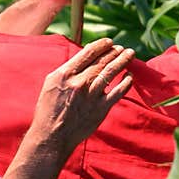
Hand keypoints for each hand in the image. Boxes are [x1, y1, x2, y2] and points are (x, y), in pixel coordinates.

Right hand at [29, 37, 133, 156]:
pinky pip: (118, 92)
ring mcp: (91, 95)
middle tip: (121, 48)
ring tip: (129, 54)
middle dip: (114, 51)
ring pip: (111, 72)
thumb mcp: (51, 85)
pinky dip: (126, 82)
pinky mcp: (100, 108)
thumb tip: (83, 61)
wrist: (52, 136)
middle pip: (102, 61)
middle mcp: (79, 82)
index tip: (109, 42)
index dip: (101, 45)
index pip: (87, 53)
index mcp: (65, 74)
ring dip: (122, 61)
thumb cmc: (48, 110)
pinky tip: (130, 76)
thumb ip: (67, 72)